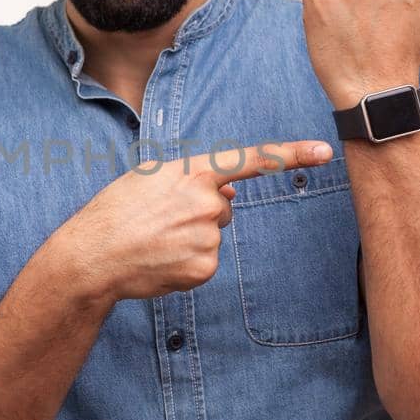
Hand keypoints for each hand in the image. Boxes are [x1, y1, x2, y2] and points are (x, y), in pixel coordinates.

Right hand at [54, 140, 333, 304]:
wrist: (94, 256)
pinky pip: (207, 259)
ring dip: (191, 236)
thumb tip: (232, 193)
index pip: (250, 160)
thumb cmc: (117, 211)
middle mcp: (208, 202)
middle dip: (200, 210)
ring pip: (214, 233)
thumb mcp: (151, 178)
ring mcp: (208, 236)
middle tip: (159, 218)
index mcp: (192, 171)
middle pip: (224, 205)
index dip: (291, 153)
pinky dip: (187, 260)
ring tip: (155, 238)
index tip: (325, 152)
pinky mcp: (206, 267)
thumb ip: (195, 179)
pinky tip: (162, 258)